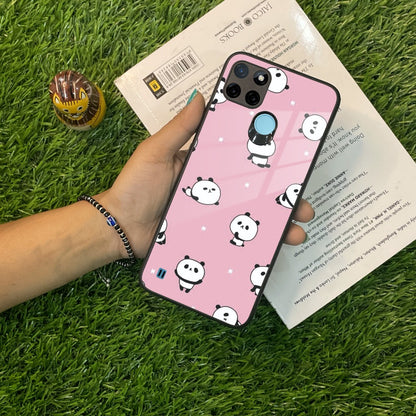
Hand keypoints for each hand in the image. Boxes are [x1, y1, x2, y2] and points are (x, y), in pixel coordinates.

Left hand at [99, 92, 313, 258]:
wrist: (120, 228)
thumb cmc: (135, 187)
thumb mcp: (156, 152)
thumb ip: (179, 129)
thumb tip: (200, 97)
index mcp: (204, 164)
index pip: (240, 155)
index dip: (265, 153)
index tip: (289, 150)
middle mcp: (214, 188)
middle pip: (254, 188)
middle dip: (281, 192)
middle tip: (302, 195)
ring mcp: (213, 213)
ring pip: (252, 214)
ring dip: (277, 221)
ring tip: (296, 228)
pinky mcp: (209, 234)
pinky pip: (236, 236)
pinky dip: (256, 242)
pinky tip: (272, 248)